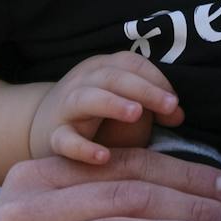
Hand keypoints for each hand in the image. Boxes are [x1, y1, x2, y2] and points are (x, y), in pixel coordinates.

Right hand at [31, 52, 184, 165]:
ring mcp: (67, 107)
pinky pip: (66, 139)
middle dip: (144, 89)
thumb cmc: (95, 115)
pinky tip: (103, 157)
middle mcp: (85, 81)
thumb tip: (178, 114)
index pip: (132, 63)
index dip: (157, 79)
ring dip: (113, 103)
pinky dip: (83, 148)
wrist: (41, 126)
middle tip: (169, 105)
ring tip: (136, 113)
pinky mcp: (54, 136)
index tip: (176, 104)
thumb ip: (150, 105)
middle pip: (114, 76)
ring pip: (87, 98)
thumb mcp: (122, 103)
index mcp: (104, 68)